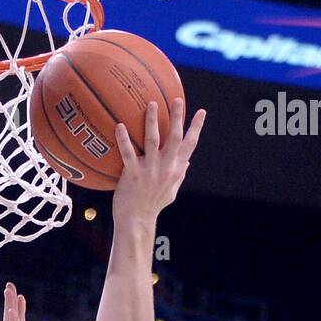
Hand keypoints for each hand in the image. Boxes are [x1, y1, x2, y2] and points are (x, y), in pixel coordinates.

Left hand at [114, 99, 206, 225]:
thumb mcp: (171, 192)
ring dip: (152, 122)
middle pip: (174, 138)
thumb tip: (188, 162)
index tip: (201, 111)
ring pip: (153, 141)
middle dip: (177, 118)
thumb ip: (179, 176)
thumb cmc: (152, 206)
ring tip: (151, 104)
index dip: (196, 128)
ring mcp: (149, 171)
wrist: (137, 221)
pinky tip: (120, 125)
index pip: (190, 146)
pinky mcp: (133, 175)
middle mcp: (165, 168)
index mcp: (175, 170)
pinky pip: (128, 154)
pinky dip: (124, 140)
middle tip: (176, 100)